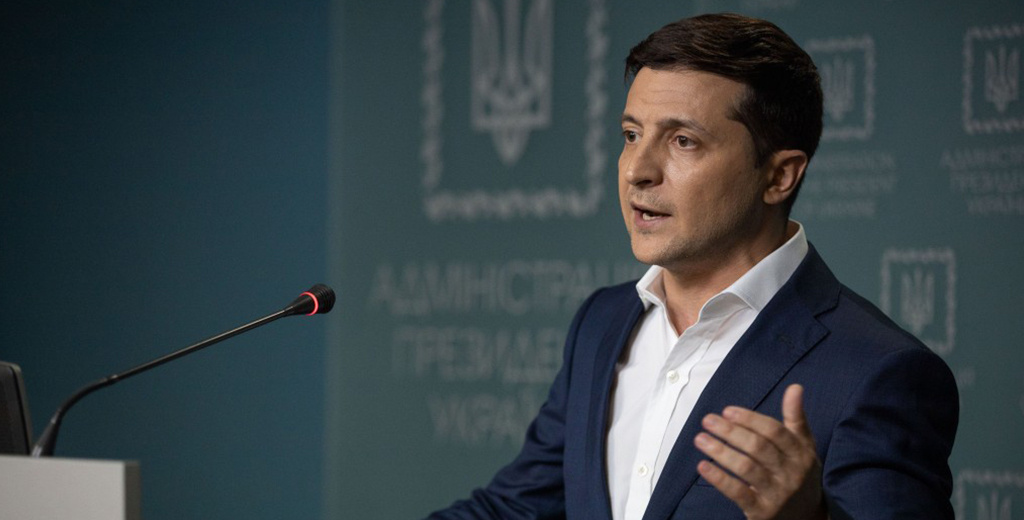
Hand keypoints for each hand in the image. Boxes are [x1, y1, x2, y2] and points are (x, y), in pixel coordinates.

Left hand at [693, 384, 825, 519]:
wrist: (807, 516)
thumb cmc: (799, 472)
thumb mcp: (804, 446)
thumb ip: (796, 417)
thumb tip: (795, 387)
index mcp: (801, 453)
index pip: (774, 431)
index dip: (749, 419)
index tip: (726, 411)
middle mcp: (792, 473)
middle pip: (758, 448)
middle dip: (730, 432)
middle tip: (707, 420)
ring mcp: (777, 494)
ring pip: (746, 468)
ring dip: (720, 451)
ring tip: (700, 439)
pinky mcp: (762, 512)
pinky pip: (738, 493)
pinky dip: (719, 479)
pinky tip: (703, 466)